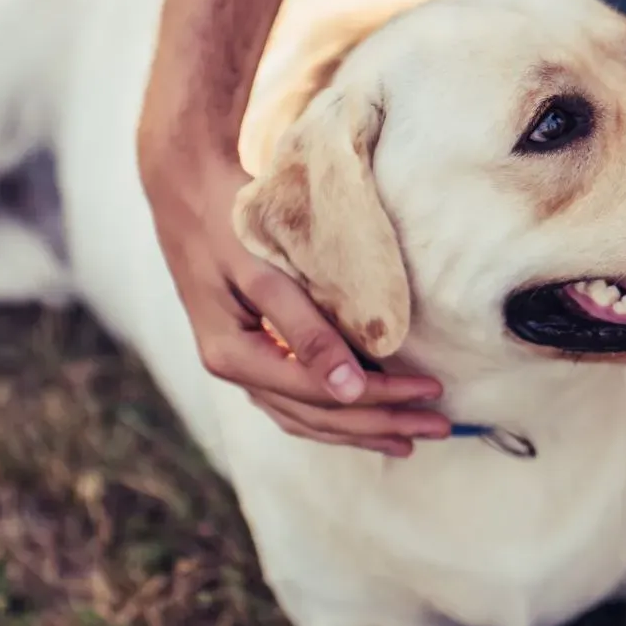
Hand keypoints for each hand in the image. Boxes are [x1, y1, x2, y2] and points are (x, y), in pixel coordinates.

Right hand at [143, 153, 450, 456]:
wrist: (187, 187)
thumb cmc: (228, 221)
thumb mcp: (263, 273)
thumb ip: (306, 332)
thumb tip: (350, 389)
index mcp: (232, 355)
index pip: (320, 392)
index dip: (379, 397)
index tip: (430, 391)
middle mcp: (233, 369)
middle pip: (316, 416)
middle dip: (380, 424)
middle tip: (437, 427)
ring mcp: (239, 363)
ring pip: (306, 416)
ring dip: (359, 428)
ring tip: (407, 437)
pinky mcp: (249, 350)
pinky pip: (295, 399)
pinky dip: (333, 412)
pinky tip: (362, 416)